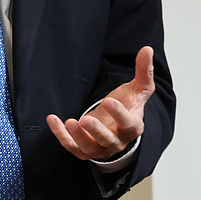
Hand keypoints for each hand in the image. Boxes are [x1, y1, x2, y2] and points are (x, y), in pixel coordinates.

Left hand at [47, 46, 155, 160]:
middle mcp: (117, 140)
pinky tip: (53, 119)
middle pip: (108, 140)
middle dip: (97, 130)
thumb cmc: (128, 106)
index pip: (129, 125)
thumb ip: (144, 71)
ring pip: (89, 148)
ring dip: (78, 137)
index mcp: (133, 127)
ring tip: (69, 122)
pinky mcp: (84, 149)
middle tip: (86, 119)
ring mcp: (100, 147)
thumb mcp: (138, 89)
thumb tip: (147, 49)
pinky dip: (61, 136)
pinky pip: (71, 147)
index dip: (119, 115)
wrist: (117, 124)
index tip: (109, 100)